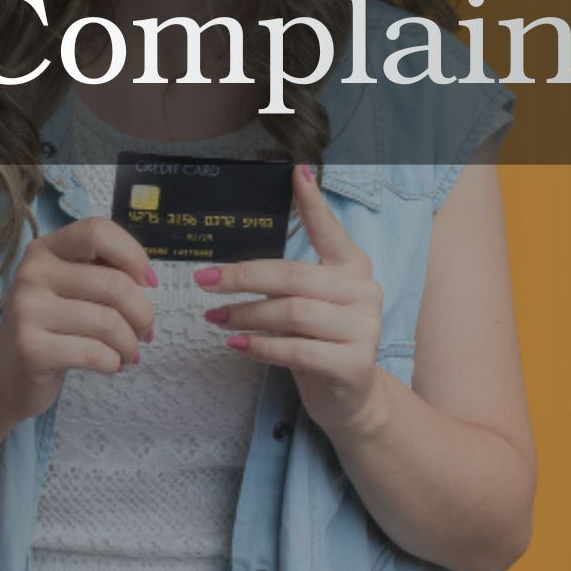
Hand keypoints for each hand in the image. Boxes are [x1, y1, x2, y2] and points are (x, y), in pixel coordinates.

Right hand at [0, 217, 156, 425]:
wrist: (5, 372)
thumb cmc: (52, 325)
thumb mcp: (71, 288)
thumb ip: (104, 273)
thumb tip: (146, 281)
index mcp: (45, 249)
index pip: (97, 231)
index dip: (132, 254)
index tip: (146, 282)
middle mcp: (32, 273)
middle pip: (114, 283)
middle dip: (143, 313)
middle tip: (144, 332)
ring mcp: (28, 311)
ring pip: (109, 322)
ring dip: (130, 344)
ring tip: (128, 352)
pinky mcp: (31, 349)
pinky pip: (95, 354)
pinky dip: (114, 363)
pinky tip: (110, 365)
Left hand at [196, 165, 386, 437]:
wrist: (349, 399)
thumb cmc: (318, 342)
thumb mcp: (306, 304)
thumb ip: (287, 281)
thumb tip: (227, 268)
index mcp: (353, 268)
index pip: (330, 231)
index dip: (313, 203)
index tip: (297, 171)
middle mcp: (365, 292)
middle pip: (294, 276)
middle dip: (243, 276)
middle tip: (205, 280)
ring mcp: (365, 329)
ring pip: (292, 313)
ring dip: (245, 315)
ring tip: (214, 318)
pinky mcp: (355, 364)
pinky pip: (296, 350)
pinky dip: (260, 347)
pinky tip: (236, 345)